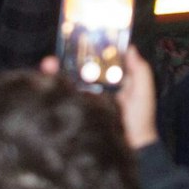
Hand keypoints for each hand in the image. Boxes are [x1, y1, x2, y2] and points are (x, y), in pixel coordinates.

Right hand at [39, 46, 158, 149]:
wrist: (133, 149)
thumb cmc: (140, 120)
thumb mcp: (143, 91)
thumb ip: (139, 71)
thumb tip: (130, 47)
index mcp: (109, 80)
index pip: (94, 61)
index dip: (84, 49)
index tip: (75, 39)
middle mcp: (93, 89)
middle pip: (74, 69)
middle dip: (62, 59)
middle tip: (54, 56)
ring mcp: (83, 102)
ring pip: (64, 83)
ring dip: (53, 73)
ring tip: (47, 65)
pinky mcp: (75, 114)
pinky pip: (61, 101)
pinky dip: (50, 91)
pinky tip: (45, 83)